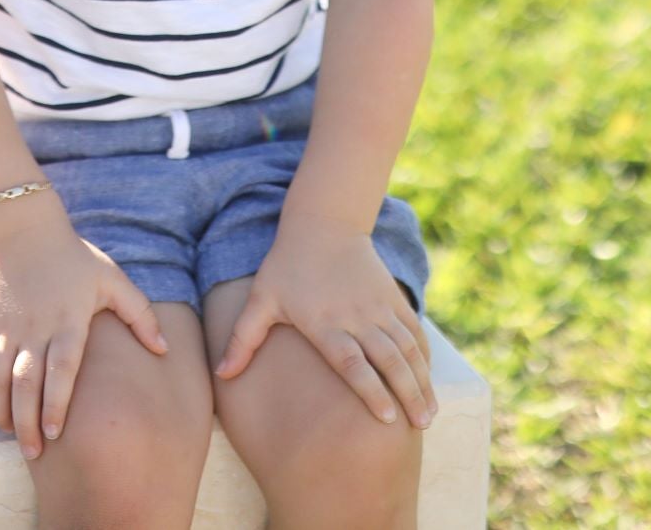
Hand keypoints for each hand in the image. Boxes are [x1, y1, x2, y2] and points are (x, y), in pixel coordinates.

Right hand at [0, 202, 168, 458]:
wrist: (23, 229)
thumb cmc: (75, 257)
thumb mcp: (113, 279)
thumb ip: (139, 314)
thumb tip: (163, 349)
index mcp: (68, 322)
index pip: (61, 371)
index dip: (56, 404)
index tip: (56, 433)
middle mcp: (35, 329)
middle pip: (26, 385)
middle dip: (27, 422)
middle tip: (34, 453)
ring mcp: (7, 329)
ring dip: (2, 411)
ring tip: (14, 436)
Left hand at [214, 225, 436, 429]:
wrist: (322, 223)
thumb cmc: (286, 265)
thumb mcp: (261, 299)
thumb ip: (243, 339)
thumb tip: (221, 374)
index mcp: (324, 322)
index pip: (352, 362)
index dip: (370, 390)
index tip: (385, 418)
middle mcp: (356, 317)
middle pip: (389, 360)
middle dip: (408, 394)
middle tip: (420, 426)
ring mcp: (378, 307)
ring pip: (407, 349)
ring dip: (422, 381)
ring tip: (429, 413)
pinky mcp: (392, 298)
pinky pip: (414, 331)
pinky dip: (424, 356)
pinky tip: (429, 379)